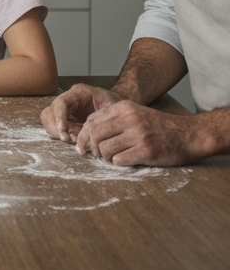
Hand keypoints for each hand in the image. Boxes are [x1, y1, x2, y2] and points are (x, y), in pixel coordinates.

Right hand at [40, 82, 118, 142]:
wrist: (118, 105)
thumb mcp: (112, 108)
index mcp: (78, 93)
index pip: (61, 103)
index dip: (59, 117)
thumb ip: (100, 120)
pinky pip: (54, 126)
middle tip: (67, 139)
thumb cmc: (115, 104)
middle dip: (55, 127)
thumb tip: (88, 136)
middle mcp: (68, 100)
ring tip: (71, 140)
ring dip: (56, 132)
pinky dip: (60, 134)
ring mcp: (65, 109)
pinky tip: (73, 140)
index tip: (64, 132)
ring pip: (48, 119)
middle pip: (50, 111)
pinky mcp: (65, 119)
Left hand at [76, 99, 199, 165]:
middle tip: (95, 154)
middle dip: (91, 147)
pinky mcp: (147, 151)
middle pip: (94, 134)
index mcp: (123, 107)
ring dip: (105, 157)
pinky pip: (120, 160)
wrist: (188, 134)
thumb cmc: (158, 126)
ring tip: (113, 157)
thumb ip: (113, 118)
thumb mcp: (134, 113)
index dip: (83, 135)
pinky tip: (125, 160)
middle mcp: (129, 119)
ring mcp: (138, 135)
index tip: (82, 145)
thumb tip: (88, 131)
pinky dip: (118, 162)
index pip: (91, 121)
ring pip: (105, 149)